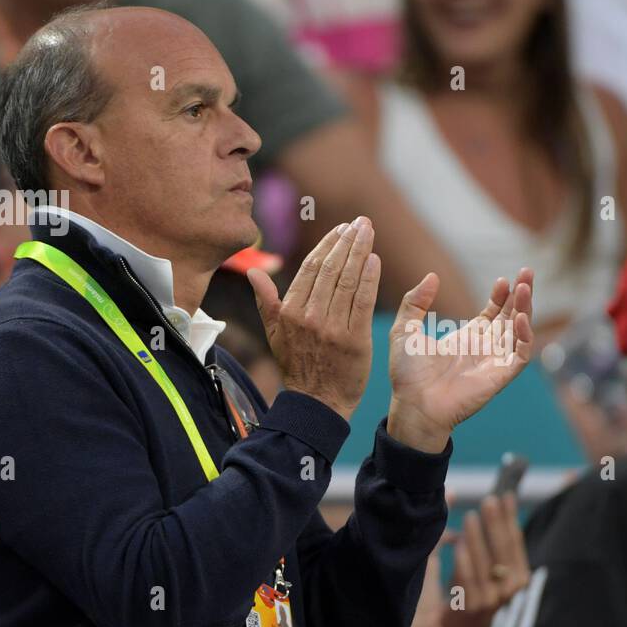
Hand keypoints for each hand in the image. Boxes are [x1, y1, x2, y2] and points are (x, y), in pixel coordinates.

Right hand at [247, 217, 379, 421]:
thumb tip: (251, 272)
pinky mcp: (353, 340)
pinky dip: (368, 279)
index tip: (341, 229)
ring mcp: (331, 328)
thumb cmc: (298, 366)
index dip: (327, 245)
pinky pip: (361, 302)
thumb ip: (266, 301)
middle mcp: (309, 317)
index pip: (310, 269)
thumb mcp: (274, 334)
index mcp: (289, 312)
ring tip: (368, 232)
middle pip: (330, 269)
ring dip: (359, 252)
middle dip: (347, 241)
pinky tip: (375, 260)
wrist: (317, 403)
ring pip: (346, 281)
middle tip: (361, 223)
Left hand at [387, 269, 534, 451]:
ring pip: (520, 331)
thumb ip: (415, 302)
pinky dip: (525, 336)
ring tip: (525, 288)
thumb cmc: (407, 374)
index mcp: (467, 338)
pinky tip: (520, 318)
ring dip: (526, 309)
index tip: (503, 279)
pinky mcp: (500, 375)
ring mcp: (494, 361)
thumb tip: (432, 275)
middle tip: (527, 272)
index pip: (494, 313)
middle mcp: (484, 348)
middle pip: (512, 317)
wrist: (413, 404)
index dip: (501, 295)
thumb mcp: (405, 330)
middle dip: (521, 294)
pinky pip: (521, 354)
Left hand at [438, 492, 530, 626]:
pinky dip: (464, 557)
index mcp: (518, 577)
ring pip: (486, 561)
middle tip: (489, 500)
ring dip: (479, 536)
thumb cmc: (468, 593)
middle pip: (504, 548)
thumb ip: (483, 536)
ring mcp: (492, 599)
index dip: (511, 517)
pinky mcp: (473, 607)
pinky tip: (458, 541)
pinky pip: (469, 577)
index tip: (506, 496)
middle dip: (497, 522)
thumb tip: (478, 500)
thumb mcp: (481, 565)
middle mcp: (510, 588)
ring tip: (471, 516)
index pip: (516, 541)